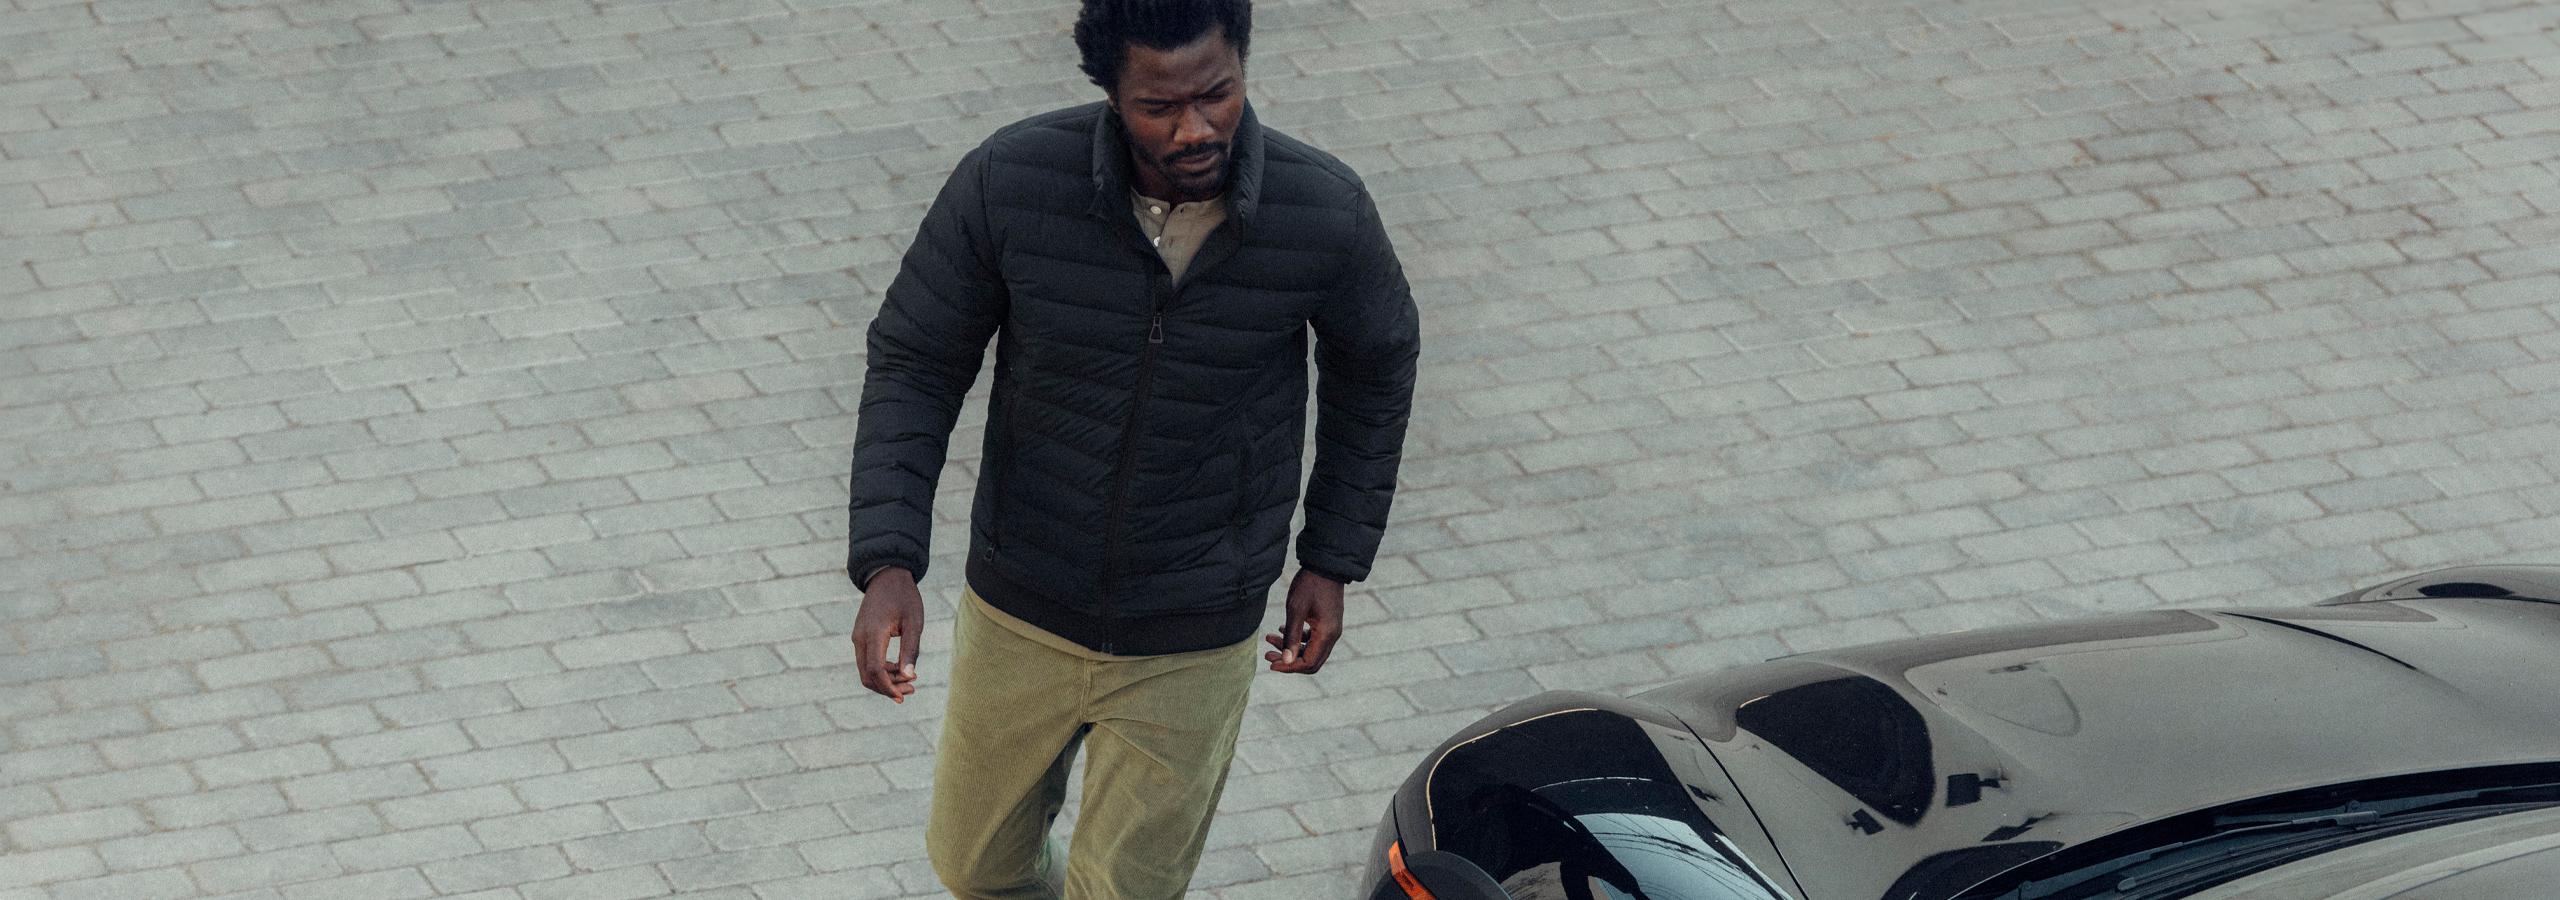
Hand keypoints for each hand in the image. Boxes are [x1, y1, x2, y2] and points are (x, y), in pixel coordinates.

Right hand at [851, 567, 923, 702]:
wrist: (887, 576)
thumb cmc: (904, 597)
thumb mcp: (914, 622)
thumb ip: (911, 649)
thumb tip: (909, 676)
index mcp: (873, 633)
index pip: (875, 670)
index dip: (888, 687)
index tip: (903, 696)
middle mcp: (860, 638)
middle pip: (867, 675)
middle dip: (887, 688)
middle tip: (911, 690)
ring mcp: (858, 637)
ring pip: (865, 670)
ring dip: (885, 680)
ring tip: (909, 682)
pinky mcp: (860, 637)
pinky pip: (866, 660)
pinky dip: (881, 670)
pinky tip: (900, 670)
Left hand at [1265, 568, 1343, 673]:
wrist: (1325, 565)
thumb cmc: (1309, 585)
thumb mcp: (1296, 610)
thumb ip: (1291, 637)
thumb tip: (1286, 661)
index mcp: (1326, 634)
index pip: (1309, 663)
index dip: (1289, 667)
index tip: (1271, 663)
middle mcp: (1332, 635)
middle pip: (1311, 661)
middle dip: (1289, 661)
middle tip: (1267, 656)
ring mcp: (1331, 629)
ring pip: (1311, 650)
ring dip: (1290, 648)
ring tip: (1269, 640)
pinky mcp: (1327, 622)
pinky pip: (1313, 639)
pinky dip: (1297, 639)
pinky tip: (1281, 629)